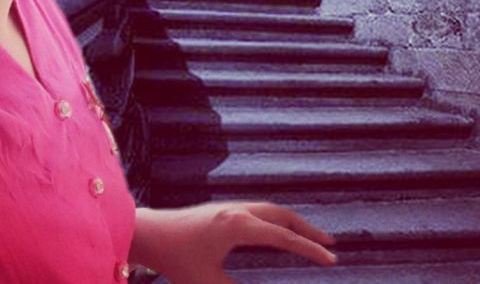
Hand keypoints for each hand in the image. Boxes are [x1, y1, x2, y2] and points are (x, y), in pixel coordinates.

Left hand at [130, 200, 336, 283]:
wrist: (151, 233)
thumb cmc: (177, 260)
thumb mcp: (208, 283)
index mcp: (238, 226)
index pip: (283, 236)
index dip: (309, 249)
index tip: (332, 259)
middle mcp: (238, 211)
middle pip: (282, 215)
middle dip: (308, 230)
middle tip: (330, 246)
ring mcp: (231, 207)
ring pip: (271, 209)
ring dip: (293, 222)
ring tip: (311, 238)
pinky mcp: (224, 210)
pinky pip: (260, 210)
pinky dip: (278, 219)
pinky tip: (280, 232)